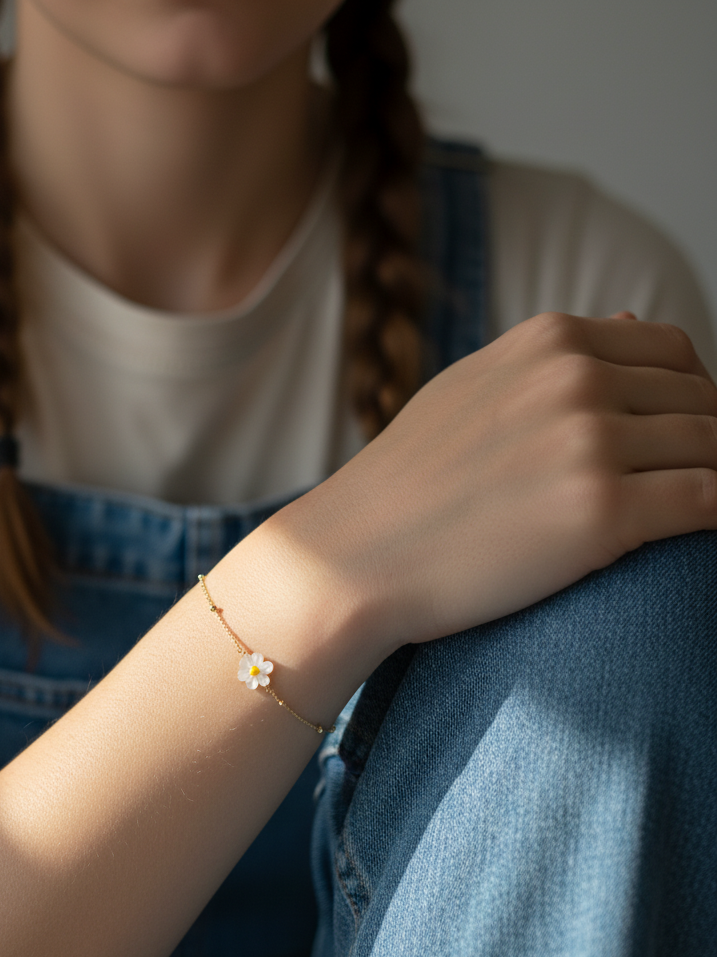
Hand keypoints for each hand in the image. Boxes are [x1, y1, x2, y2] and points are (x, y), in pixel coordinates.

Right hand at [282, 311, 716, 654]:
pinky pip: (709, 503)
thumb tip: (633, 323)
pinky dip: (709, 517)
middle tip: (667, 487)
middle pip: (701, 399)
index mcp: (547, 342)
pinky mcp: (601, 512)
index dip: (685, 399)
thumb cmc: (405, 482)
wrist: (353, 555)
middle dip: (701, 441)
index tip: (666, 443)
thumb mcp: (471, 390)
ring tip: (668, 514)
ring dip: (706, 479)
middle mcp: (574, 379)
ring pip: (714, 449)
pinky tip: (681, 539)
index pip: (674, 352)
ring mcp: (588, 442)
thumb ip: (552, 359)